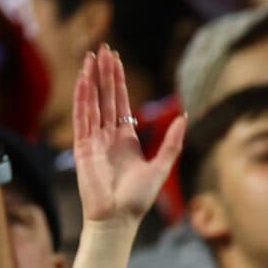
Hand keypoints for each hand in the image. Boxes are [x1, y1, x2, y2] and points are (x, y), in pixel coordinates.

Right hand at [74, 46, 183, 229]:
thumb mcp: (162, 167)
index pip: (120, 103)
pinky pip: (82, 117)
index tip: (115, 60)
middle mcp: (108, 136)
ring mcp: (93, 139)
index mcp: (126, 139)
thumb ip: (172, 142)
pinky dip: (82, 98)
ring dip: (91, 80)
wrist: (118, 218)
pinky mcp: (82, 147)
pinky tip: (83, 81)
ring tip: (91, 57)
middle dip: (105, 73)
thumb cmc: (138, 199)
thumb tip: (185, 117)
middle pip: (106, 97)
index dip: (118, 81)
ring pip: (92, 102)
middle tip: (104, 48)